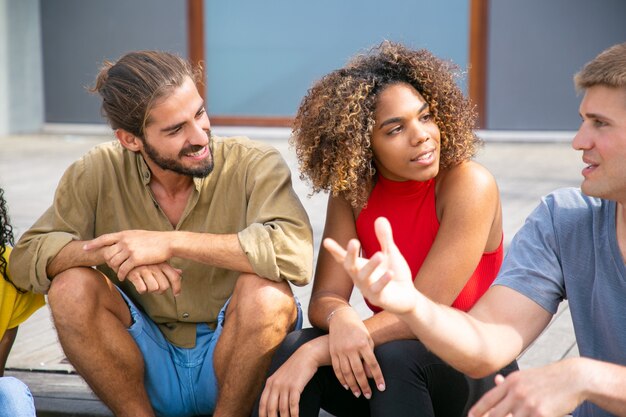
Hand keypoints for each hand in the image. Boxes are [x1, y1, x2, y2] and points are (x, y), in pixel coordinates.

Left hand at [83, 230, 172, 278]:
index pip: (104, 238)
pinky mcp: (135, 259)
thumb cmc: (156, 239)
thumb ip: (129, 238)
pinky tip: (124, 277)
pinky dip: (122, 274)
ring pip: (114, 262)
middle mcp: (124, 241)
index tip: (85, 248)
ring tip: (118, 272)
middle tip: (110, 266)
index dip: (94, 244)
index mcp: (125, 234)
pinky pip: (123, 269)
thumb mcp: (139, 235)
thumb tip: (122, 241)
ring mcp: (129, 250)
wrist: (168, 242)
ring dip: (115, 269)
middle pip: (108, 253)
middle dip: (107, 261)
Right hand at [126, 263, 182, 295]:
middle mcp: (155, 267)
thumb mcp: (158, 260)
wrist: (125, 252)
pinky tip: (138, 284)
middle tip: (154, 289)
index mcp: (162, 263)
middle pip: (164, 286)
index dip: (177, 288)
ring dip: (150, 290)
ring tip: (146, 285)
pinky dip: (141, 289)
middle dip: (160, 291)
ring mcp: (145, 270)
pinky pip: (142, 289)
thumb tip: (180, 273)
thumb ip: (169, 268)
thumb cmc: (144, 258)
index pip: (174, 277)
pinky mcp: (134, 274)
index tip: (176, 294)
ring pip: (154, 288)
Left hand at [259, 342, 322, 416]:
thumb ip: (275, 388)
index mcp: (270, 383)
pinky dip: (294, 414)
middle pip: (271, 408)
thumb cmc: (295, 368)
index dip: (263, 415)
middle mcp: (275, 384)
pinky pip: (293, 404)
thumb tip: (273, 405)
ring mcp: (285, 385)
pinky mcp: (295, 386)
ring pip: (282, 408)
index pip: (262, 404)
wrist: (306, 356)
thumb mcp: (280, 376)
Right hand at [323, 217, 416, 314]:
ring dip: (371, 266)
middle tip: (353, 241)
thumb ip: (384, 238)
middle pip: (350, 266)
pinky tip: (390, 273)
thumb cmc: (395, 275)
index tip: (326, 241)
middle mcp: (360, 278)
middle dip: (350, 254)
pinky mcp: (379, 299)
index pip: (345, 257)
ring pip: (364, 277)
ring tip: (380, 254)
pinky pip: (378, 289)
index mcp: (360, 266)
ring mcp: (368, 289)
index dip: (335, 250)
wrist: (406, 298)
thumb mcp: (390, 253)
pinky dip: (383, 281)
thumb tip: (380, 218)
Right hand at [327, 308, 384, 398]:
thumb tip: (370, 374)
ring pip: (347, 373)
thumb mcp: (368, 339)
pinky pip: (337, 369)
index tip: (381, 388)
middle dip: (364, 386)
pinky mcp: (333, 352)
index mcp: (363, 344)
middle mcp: (351, 348)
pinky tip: (346, 386)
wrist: (341, 318)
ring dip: (352, 385)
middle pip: (359, 371)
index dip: (378, 377)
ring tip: (357, 394)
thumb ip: (370, 356)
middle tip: (368, 395)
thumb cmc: (358, 328)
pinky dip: (341, 379)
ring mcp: (341, 350)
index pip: (373, 365)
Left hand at [469, 359, 584, 416]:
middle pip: (495, 414)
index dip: (477, 411)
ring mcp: (528, 404)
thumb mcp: (526, 376)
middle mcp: (516, 392)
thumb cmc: (549, 378)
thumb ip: (510, 382)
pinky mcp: (541, 414)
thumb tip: (496, 381)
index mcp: (511, 382)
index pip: (488, 400)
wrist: (574, 377)